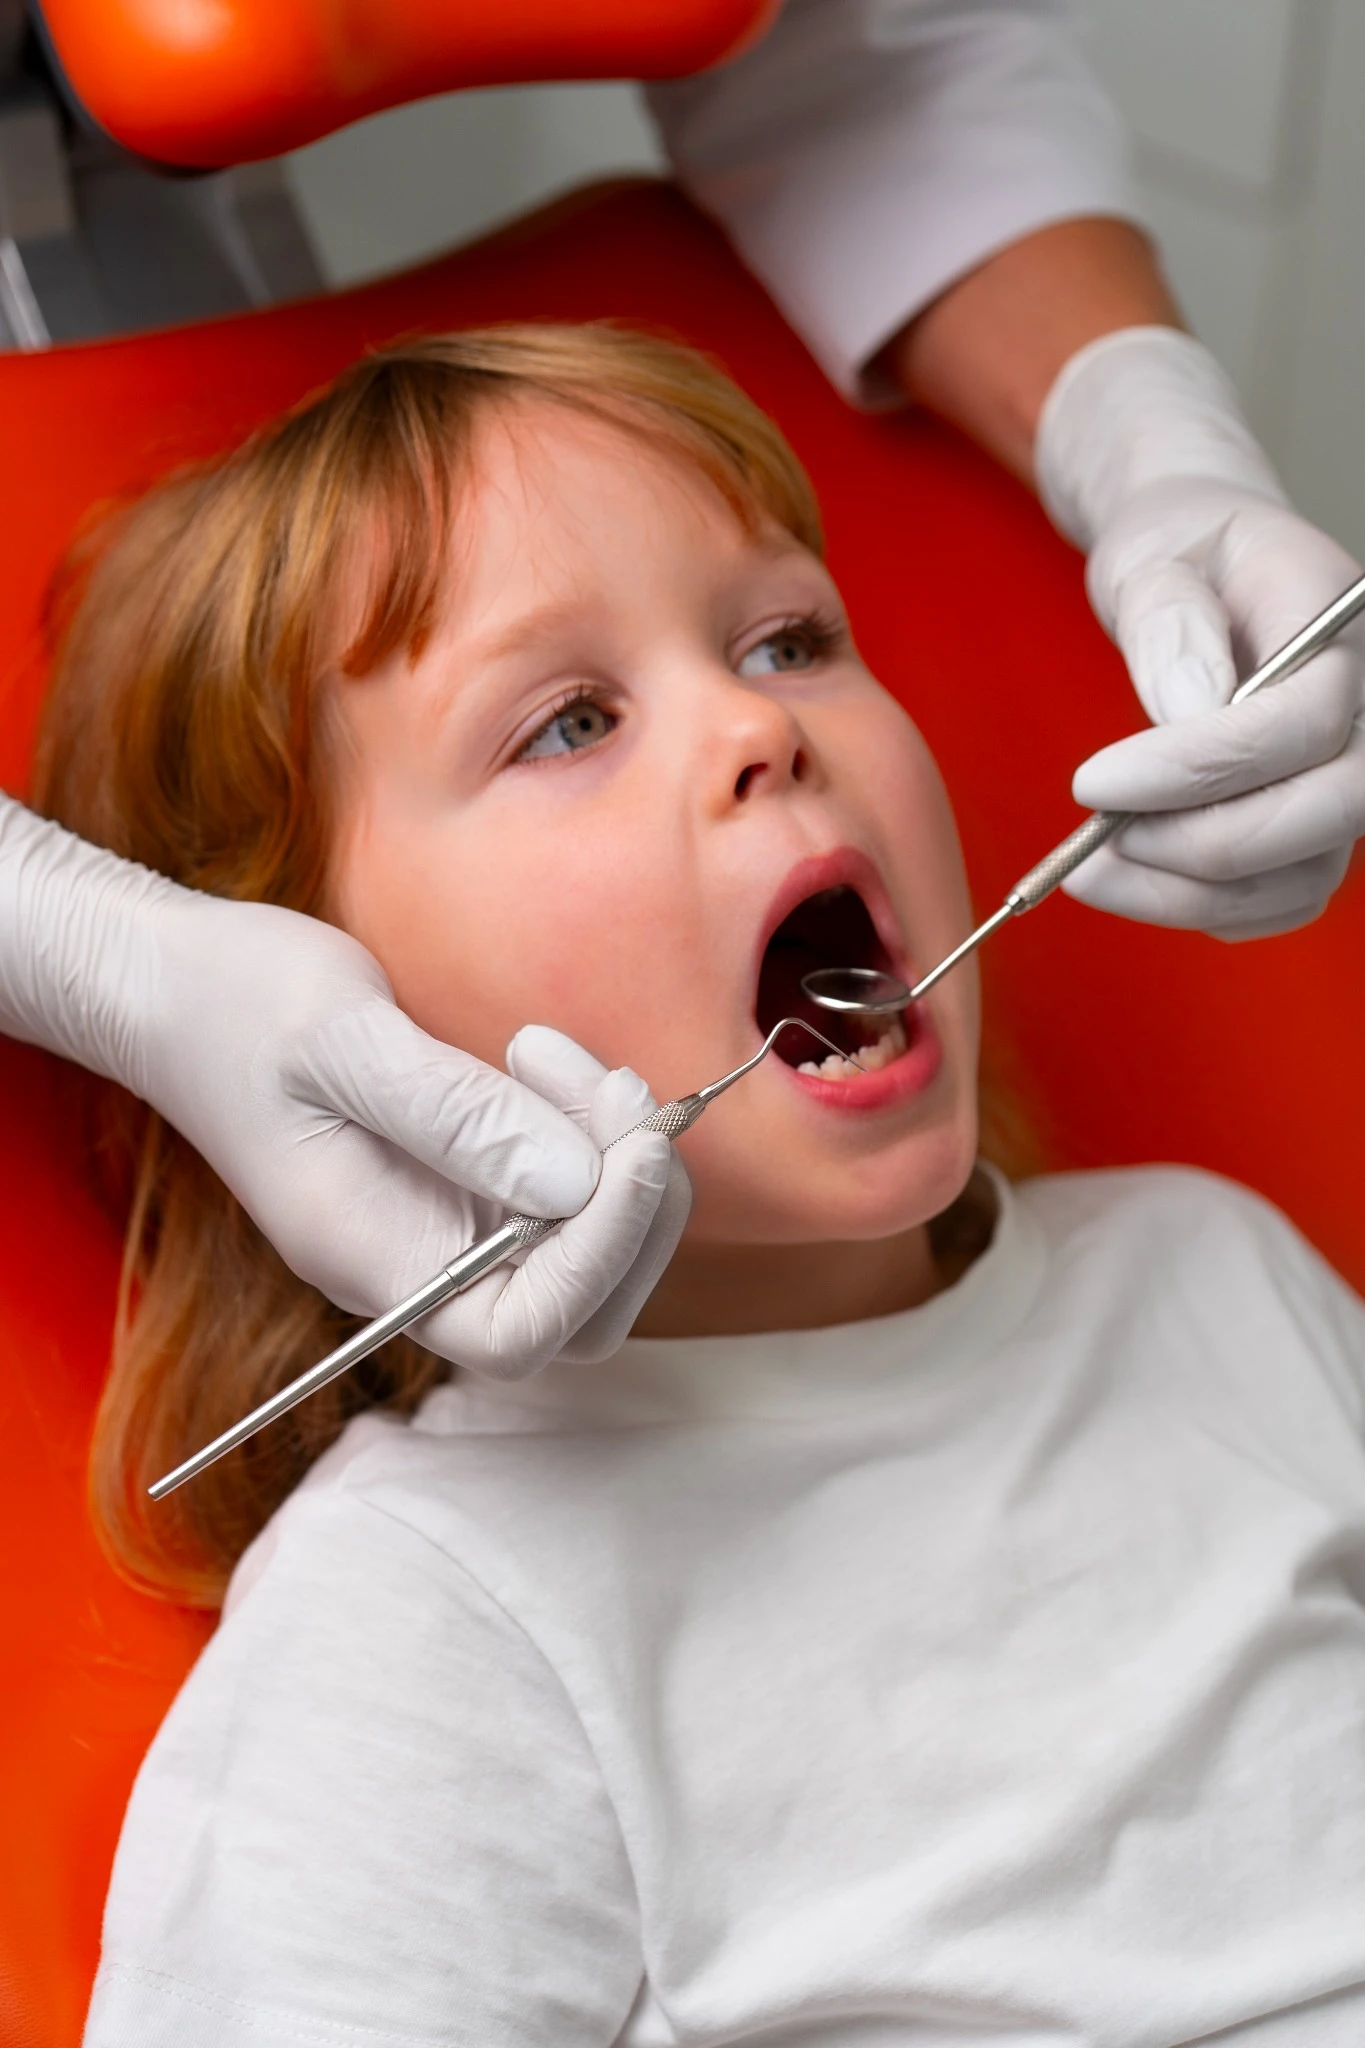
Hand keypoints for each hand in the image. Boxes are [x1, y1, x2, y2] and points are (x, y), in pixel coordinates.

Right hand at [0, 802, 686, 1372]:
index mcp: (376, 1260)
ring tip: (561, 1056)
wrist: (175, 985)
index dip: (602, 1255)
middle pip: (580, 1312)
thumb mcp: (342, 1041)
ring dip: (615, 1162)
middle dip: (632, 1208)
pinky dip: (589, 1136)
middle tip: (614, 1088)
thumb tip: (577, 1183)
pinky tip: (545, 1059)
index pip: (523, 1332)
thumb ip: (457, 1116)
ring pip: (585, 1253)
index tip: (632, 1146)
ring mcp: (445, 1226)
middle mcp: (419, 1264)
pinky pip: (562, 1194)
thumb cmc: (234, 1006)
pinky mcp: (466, 1179)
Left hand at [1035, 328, 1364, 938]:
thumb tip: (1190, 709)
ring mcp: (1348, 774)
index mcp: (1338, 622)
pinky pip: (1284, 897)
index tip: (1093, 781)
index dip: (1201, 766)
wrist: (1204, 573)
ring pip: (1308, 873)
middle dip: (1206, 843)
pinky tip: (1138, 877)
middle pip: (1333, 809)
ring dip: (1193, 894)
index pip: (1308, 718)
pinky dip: (1206, 907)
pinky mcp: (1316, 826)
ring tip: (1094, 869)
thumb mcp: (1155, 557)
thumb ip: (1171, 622)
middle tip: (1100, 840)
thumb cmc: (1182, 553)